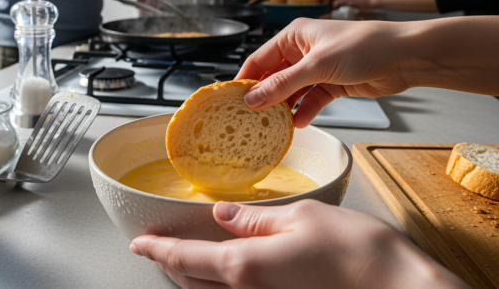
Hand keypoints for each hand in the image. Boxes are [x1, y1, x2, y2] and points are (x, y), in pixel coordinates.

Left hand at [131, 200, 468, 288]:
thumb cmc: (360, 254)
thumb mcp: (303, 217)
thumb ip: (256, 220)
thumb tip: (224, 217)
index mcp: (245, 266)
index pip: (184, 258)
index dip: (157, 250)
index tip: (139, 244)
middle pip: (191, 283)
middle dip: (171, 265)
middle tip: (159, 248)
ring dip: (193, 278)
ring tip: (187, 260)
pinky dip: (220, 287)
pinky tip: (231, 273)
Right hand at [236, 19, 413, 127]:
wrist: (404, 57)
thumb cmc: (364, 45)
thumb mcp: (317, 65)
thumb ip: (283, 84)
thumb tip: (253, 98)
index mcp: (295, 36)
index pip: (260, 58)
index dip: (246, 79)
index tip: (232, 100)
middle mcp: (304, 51)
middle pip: (274, 77)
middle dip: (265, 97)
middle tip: (250, 117)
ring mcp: (319, 68)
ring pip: (292, 91)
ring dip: (285, 107)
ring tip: (273, 124)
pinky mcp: (333, 84)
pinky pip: (311, 100)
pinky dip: (305, 111)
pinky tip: (299, 123)